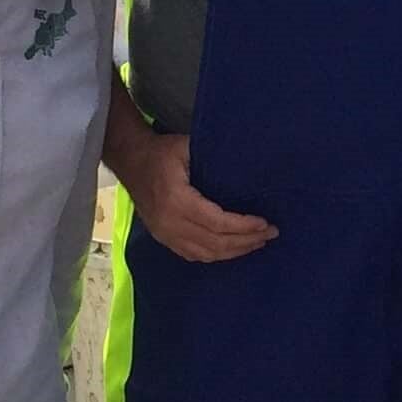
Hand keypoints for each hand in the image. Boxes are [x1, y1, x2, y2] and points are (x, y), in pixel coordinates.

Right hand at [128, 131, 275, 264]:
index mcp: (177, 201)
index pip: (217, 223)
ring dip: (234, 251)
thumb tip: (249, 163)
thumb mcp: (187, 147)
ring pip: (205, 253)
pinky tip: (233, 250)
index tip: (265, 223)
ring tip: (257, 243)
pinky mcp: (162, 237)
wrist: (130, 160)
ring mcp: (164, 234)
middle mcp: (170, 223)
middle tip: (271, 234)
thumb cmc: (162, 152)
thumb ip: (214, 158)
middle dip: (246, 241)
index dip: (244, 227)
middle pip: (215, 243)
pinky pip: (192, 254)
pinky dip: (216, 255)